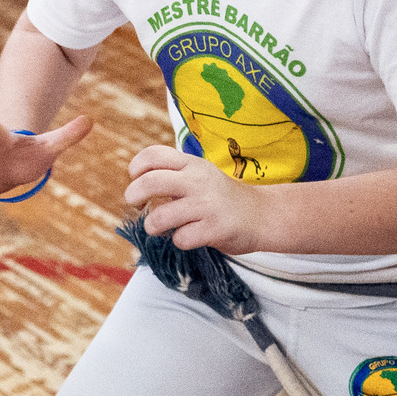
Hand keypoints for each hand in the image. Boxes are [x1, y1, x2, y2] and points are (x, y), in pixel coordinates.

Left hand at [123, 145, 271, 251]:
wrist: (262, 215)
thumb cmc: (221, 198)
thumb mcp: (200, 176)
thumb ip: (172, 176)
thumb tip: (136, 186)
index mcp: (192, 165)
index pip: (154, 155)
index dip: (137, 167)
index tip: (136, 179)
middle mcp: (199, 181)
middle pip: (150, 182)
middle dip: (134, 195)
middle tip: (137, 204)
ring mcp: (208, 205)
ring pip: (161, 216)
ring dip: (152, 225)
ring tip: (158, 227)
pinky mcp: (216, 228)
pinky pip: (181, 238)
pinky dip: (178, 240)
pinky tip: (188, 237)